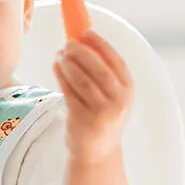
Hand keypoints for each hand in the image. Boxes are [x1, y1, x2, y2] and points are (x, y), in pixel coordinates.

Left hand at [53, 30, 133, 162]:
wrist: (98, 152)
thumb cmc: (103, 117)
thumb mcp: (113, 96)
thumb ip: (106, 73)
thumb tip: (86, 41)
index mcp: (128, 90)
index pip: (115, 61)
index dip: (100, 44)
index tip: (86, 32)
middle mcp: (117, 101)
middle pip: (98, 69)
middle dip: (81, 53)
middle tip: (68, 43)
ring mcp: (100, 112)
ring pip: (81, 80)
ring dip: (68, 64)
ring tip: (60, 54)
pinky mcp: (82, 120)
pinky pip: (69, 93)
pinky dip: (61, 77)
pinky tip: (56, 67)